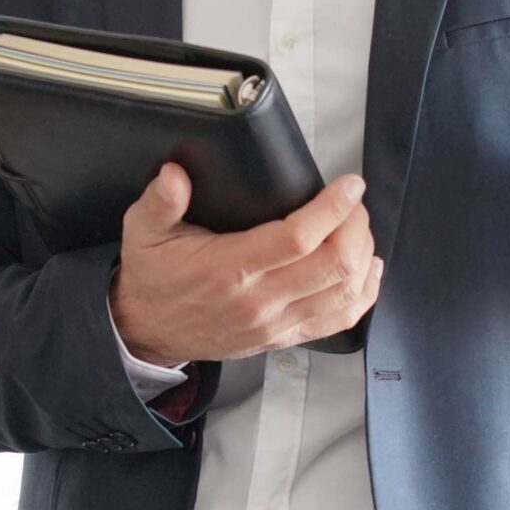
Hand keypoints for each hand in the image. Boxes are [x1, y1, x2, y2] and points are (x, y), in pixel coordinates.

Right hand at [111, 166, 381, 365]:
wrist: (146, 331)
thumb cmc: (153, 278)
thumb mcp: (143, 232)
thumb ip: (159, 201)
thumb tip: (174, 173)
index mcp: (229, 269)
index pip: (298, 238)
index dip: (333, 209)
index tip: (349, 185)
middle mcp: (259, 300)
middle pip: (334, 265)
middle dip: (355, 226)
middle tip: (352, 204)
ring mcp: (275, 323)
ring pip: (344, 292)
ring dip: (362, 255)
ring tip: (358, 229)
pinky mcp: (283, 337)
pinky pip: (339, 321)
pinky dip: (364, 294)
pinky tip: (366, 269)